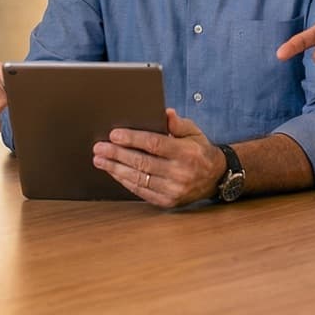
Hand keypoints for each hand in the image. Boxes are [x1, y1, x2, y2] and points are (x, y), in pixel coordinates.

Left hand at [92, 109, 225, 207]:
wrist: (215, 177)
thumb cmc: (199, 150)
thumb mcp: (194, 132)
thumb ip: (178, 123)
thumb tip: (165, 113)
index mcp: (186, 153)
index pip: (154, 144)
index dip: (132, 139)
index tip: (114, 134)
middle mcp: (180, 173)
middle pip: (142, 162)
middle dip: (117, 154)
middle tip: (99, 148)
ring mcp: (174, 190)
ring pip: (139, 178)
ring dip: (116, 169)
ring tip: (100, 160)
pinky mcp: (168, 201)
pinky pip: (142, 191)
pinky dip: (125, 181)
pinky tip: (114, 172)